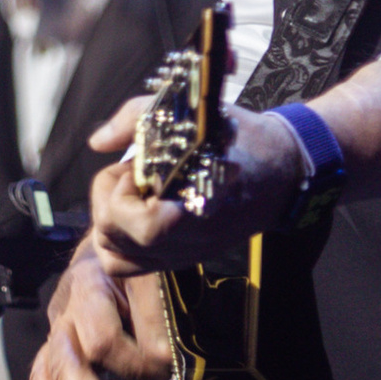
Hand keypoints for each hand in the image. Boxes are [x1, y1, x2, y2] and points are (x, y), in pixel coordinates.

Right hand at [29, 247, 173, 379]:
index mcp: (91, 283)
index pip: (104, 336)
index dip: (136, 358)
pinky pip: (44, 377)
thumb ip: (156, 314)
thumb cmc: (136, 261)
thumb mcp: (153, 273)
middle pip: (69, 357)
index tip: (165, 364)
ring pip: (51, 369)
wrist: (111, 242)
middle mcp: (68, 307)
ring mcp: (60, 328)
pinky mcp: (58, 346)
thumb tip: (161, 359)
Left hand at [80, 97, 307, 278]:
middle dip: (110, 200)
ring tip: (135, 196)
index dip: (121, 189)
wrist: (282, 172)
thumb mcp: (192, 114)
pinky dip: (123, 241)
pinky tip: (139, 211)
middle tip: (134, 175)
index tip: (139, 166)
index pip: (129, 221)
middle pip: (110, 237)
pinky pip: (134, 265)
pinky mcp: (181, 259)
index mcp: (188, 211)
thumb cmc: (240, 140)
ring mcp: (180, 256)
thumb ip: (136, 120)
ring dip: (112, 222)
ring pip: (115, 257)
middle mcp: (181, 242)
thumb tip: (98, 141)